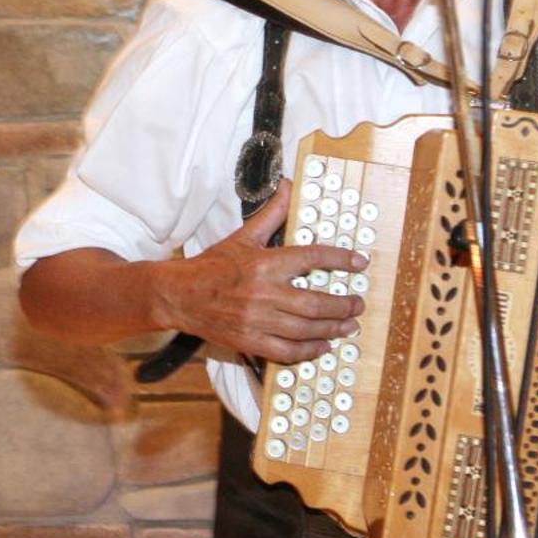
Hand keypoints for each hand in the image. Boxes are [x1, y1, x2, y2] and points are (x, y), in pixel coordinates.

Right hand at [145, 186, 365, 364]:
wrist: (178, 296)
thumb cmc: (211, 266)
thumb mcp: (242, 237)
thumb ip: (270, 215)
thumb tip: (288, 186)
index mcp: (263, 263)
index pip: (311, 259)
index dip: (340, 260)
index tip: (359, 263)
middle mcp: (262, 293)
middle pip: (316, 302)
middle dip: (343, 305)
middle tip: (357, 303)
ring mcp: (256, 320)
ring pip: (306, 329)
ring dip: (333, 328)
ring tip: (348, 325)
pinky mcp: (249, 341)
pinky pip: (287, 351)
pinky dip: (309, 350)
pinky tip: (322, 345)